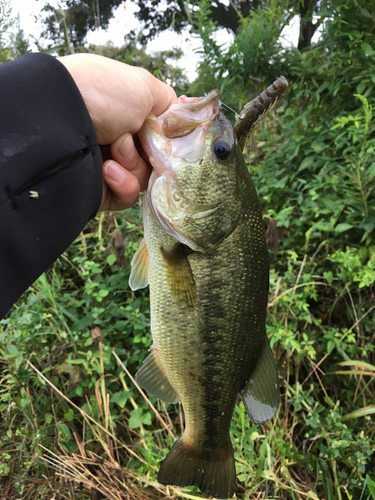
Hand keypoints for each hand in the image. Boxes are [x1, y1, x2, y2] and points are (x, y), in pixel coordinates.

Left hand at [58, 53, 177, 211]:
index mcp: (127, 113)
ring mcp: (108, 165)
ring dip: (134, 165)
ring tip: (115, 150)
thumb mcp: (144, 86)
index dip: (170, 139)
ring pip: (144, 178)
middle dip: (150, 151)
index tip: (174, 138)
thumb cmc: (103, 93)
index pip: (160, 134)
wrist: (60, 121)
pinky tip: (109, 170)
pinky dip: (124, 184)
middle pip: (156, 159)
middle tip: (135, 138)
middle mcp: (118, 138)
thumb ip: (169, 105)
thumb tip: (182, 120)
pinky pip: (127, 196)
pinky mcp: (100, 190)